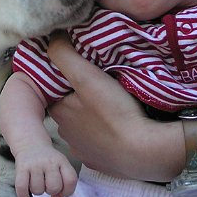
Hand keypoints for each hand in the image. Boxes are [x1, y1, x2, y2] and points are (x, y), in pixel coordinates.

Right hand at [13, 143, 76, 196]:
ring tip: (37, 182)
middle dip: (51, 190)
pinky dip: (23, 196)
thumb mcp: (59, 166)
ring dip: (37, 191)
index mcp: (61, 161)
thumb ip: (63, 182)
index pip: (70, 180)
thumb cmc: (48, 160)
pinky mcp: (21, 167)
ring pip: (38, 190)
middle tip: (47, 184)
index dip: (67, 190)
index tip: (62, 190)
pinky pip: (22, 188)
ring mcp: (34, 164)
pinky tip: (26, 194)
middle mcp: (49, 161)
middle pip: (54, 187)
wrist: (31, 143)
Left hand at [46, 32, 182, 180]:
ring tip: (111, 104)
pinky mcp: (101, 160)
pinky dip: (106, 132)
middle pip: (70, 107)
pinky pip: (99, 142)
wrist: (143, 151)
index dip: (67, 78)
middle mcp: (66, 134)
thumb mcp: (86, 76)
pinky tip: (118, 124)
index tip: (83, 70)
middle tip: (100, 85)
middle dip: (81, 96)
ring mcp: (84, 150)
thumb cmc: (114, 112)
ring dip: (94, 115)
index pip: (55, 89)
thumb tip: (53, 36)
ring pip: (84, 125)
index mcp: (59, 112)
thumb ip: (65, 54)